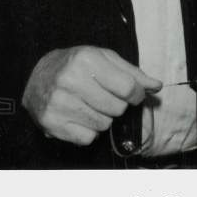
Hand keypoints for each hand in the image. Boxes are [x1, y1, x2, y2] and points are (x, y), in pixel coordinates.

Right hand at [21, 46, 161, 145]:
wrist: (39, 76)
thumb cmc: (79, 65)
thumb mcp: (106, 59)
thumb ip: (133, 73)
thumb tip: (157, 87)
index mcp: (86, 60)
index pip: (128, 88)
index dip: (136, 94)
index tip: (133, 94)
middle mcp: (70, 80)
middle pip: (117, 108)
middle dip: (118, 105)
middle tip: (105, 96)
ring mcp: (59, 103)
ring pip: (104, 125)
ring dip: (103, 117)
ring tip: (91, 104)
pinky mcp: (51, 123)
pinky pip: (88, 138)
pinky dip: (89, 131)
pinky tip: (80, 116)